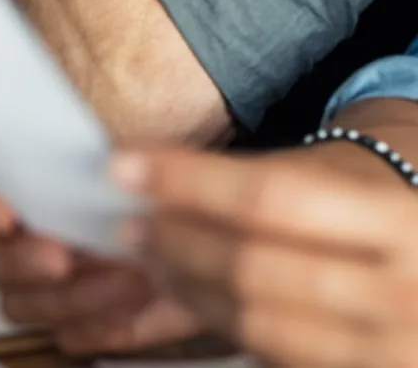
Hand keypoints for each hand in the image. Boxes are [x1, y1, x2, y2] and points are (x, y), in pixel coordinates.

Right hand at [0, 179, 201, 354]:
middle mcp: (19, 248)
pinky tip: (134, 303)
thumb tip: (102, 167)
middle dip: (20, 262)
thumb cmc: (155, 192)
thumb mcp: (134, 160)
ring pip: (21, 307)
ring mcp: (43, 293)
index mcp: (17, 197)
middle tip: (61, 256)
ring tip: (125, 275)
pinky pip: (69, 338)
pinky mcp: (79, 326)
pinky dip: (100, 324)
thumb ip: (106, 162)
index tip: (5, 214)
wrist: (204, 233)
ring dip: (70, 295)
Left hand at [112, 148, 417, 367]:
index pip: (271, 197)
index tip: (126, 167)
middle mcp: (404, 290)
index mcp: (400, 220)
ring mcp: (391, 349)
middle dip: (177, 242)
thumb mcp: (344, 181)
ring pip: (255, 323)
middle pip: (253, 267)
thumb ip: (262, 186)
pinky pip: (275, 357)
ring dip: (188, 288)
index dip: (187, 181)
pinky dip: (223, 323)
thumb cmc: (377, 207)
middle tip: (131, 224)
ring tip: (155, 260)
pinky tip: (195, 296)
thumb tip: (154, 180)